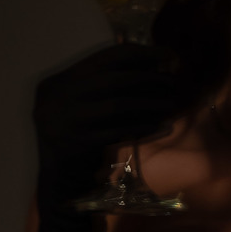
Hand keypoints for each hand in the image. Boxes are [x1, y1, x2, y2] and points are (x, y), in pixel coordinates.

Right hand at [33, 43, 185, 216]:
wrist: (59, 177)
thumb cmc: (79, 133)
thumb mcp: (83, 102)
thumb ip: (107, 82)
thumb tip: (152, 63)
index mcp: (59, 80)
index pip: (105, 57)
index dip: (141, 54)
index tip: (168, 55)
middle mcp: (57, 97)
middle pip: (113, 80)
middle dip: (148, 79)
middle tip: (173, 83)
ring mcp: (64, 121)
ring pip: (116, 106)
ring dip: (149, 104)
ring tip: (170, 105)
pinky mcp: (76, 144)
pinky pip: (117, 132)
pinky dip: (142, 128)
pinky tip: (161, 126)